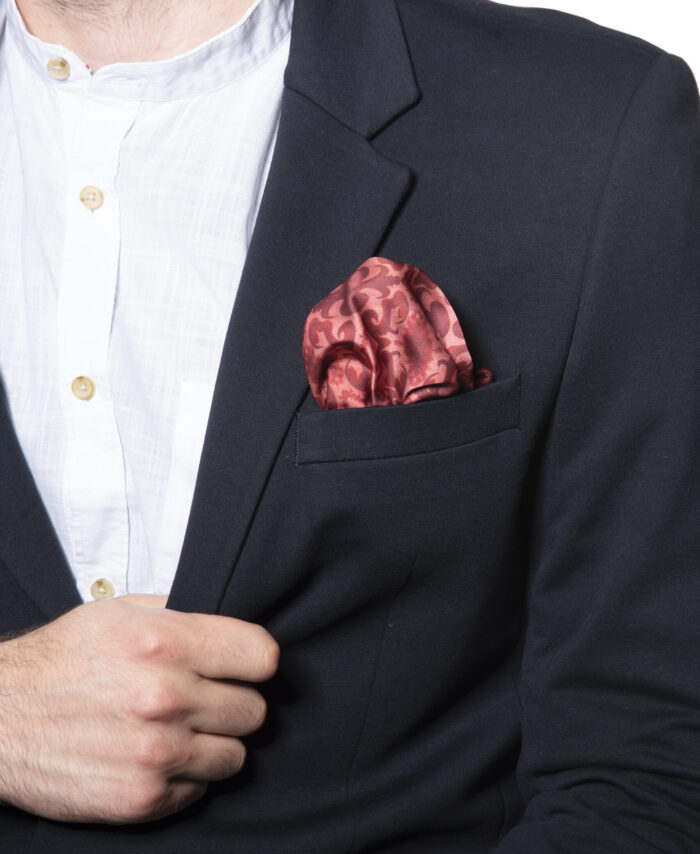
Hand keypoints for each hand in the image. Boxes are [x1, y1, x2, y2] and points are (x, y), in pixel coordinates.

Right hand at [0, 594, 278, 823]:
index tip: (243, 666)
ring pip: (236, 755)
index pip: (263, 657)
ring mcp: (157, 752)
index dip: (255, 661)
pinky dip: (185, 776)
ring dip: (214, 743)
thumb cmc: (62, 659)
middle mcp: (167, 697)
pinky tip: (156, 756)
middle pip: (255, 710)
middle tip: (206, 699)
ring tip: (181, 729)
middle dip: (234, 703)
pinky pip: (200, 790)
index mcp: (166, 642)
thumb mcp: (121, 612)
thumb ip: (183, 616)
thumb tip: (234, 626)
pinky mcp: (142, 797)